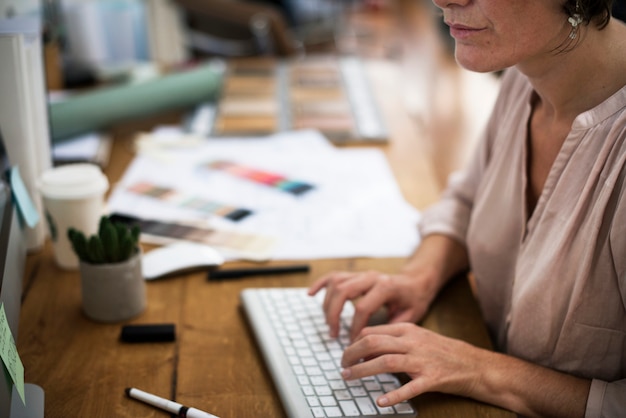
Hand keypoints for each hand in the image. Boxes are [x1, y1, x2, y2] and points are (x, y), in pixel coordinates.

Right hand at [308, 270, 433, 339]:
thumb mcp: (411, 316)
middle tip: (334, 334)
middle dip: (334, 314)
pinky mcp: (355, 275)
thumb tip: (373, 350)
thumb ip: (391, 331)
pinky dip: (320, 284)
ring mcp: (362, 274)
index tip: (353, 343)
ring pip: (336, 283)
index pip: (363, 307)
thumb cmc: (414, 299)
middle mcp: (371, 277)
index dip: (355, 327)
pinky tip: (311, 294)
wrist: (416, 281)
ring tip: (329, 324)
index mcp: (386, 287)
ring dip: (327, 304)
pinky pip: (333, 276)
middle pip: (343, 291)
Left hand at [340, 323, 480, 406]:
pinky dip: (394, 395)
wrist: (473, 364)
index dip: (354, 342)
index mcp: (407, 330)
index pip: (372, 332)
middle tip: (342, 365)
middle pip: (373, 343)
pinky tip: (381, 401)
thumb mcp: (417, 337)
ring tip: (349, 377)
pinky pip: (410, 388)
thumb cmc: (442, 351)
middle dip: (352, 354)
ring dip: (363, 370)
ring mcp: (422, 360)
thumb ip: (394, 340)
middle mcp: (412, 342)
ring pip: (386, 362)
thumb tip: (367, 347)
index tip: (347, 354)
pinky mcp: (432, 378)